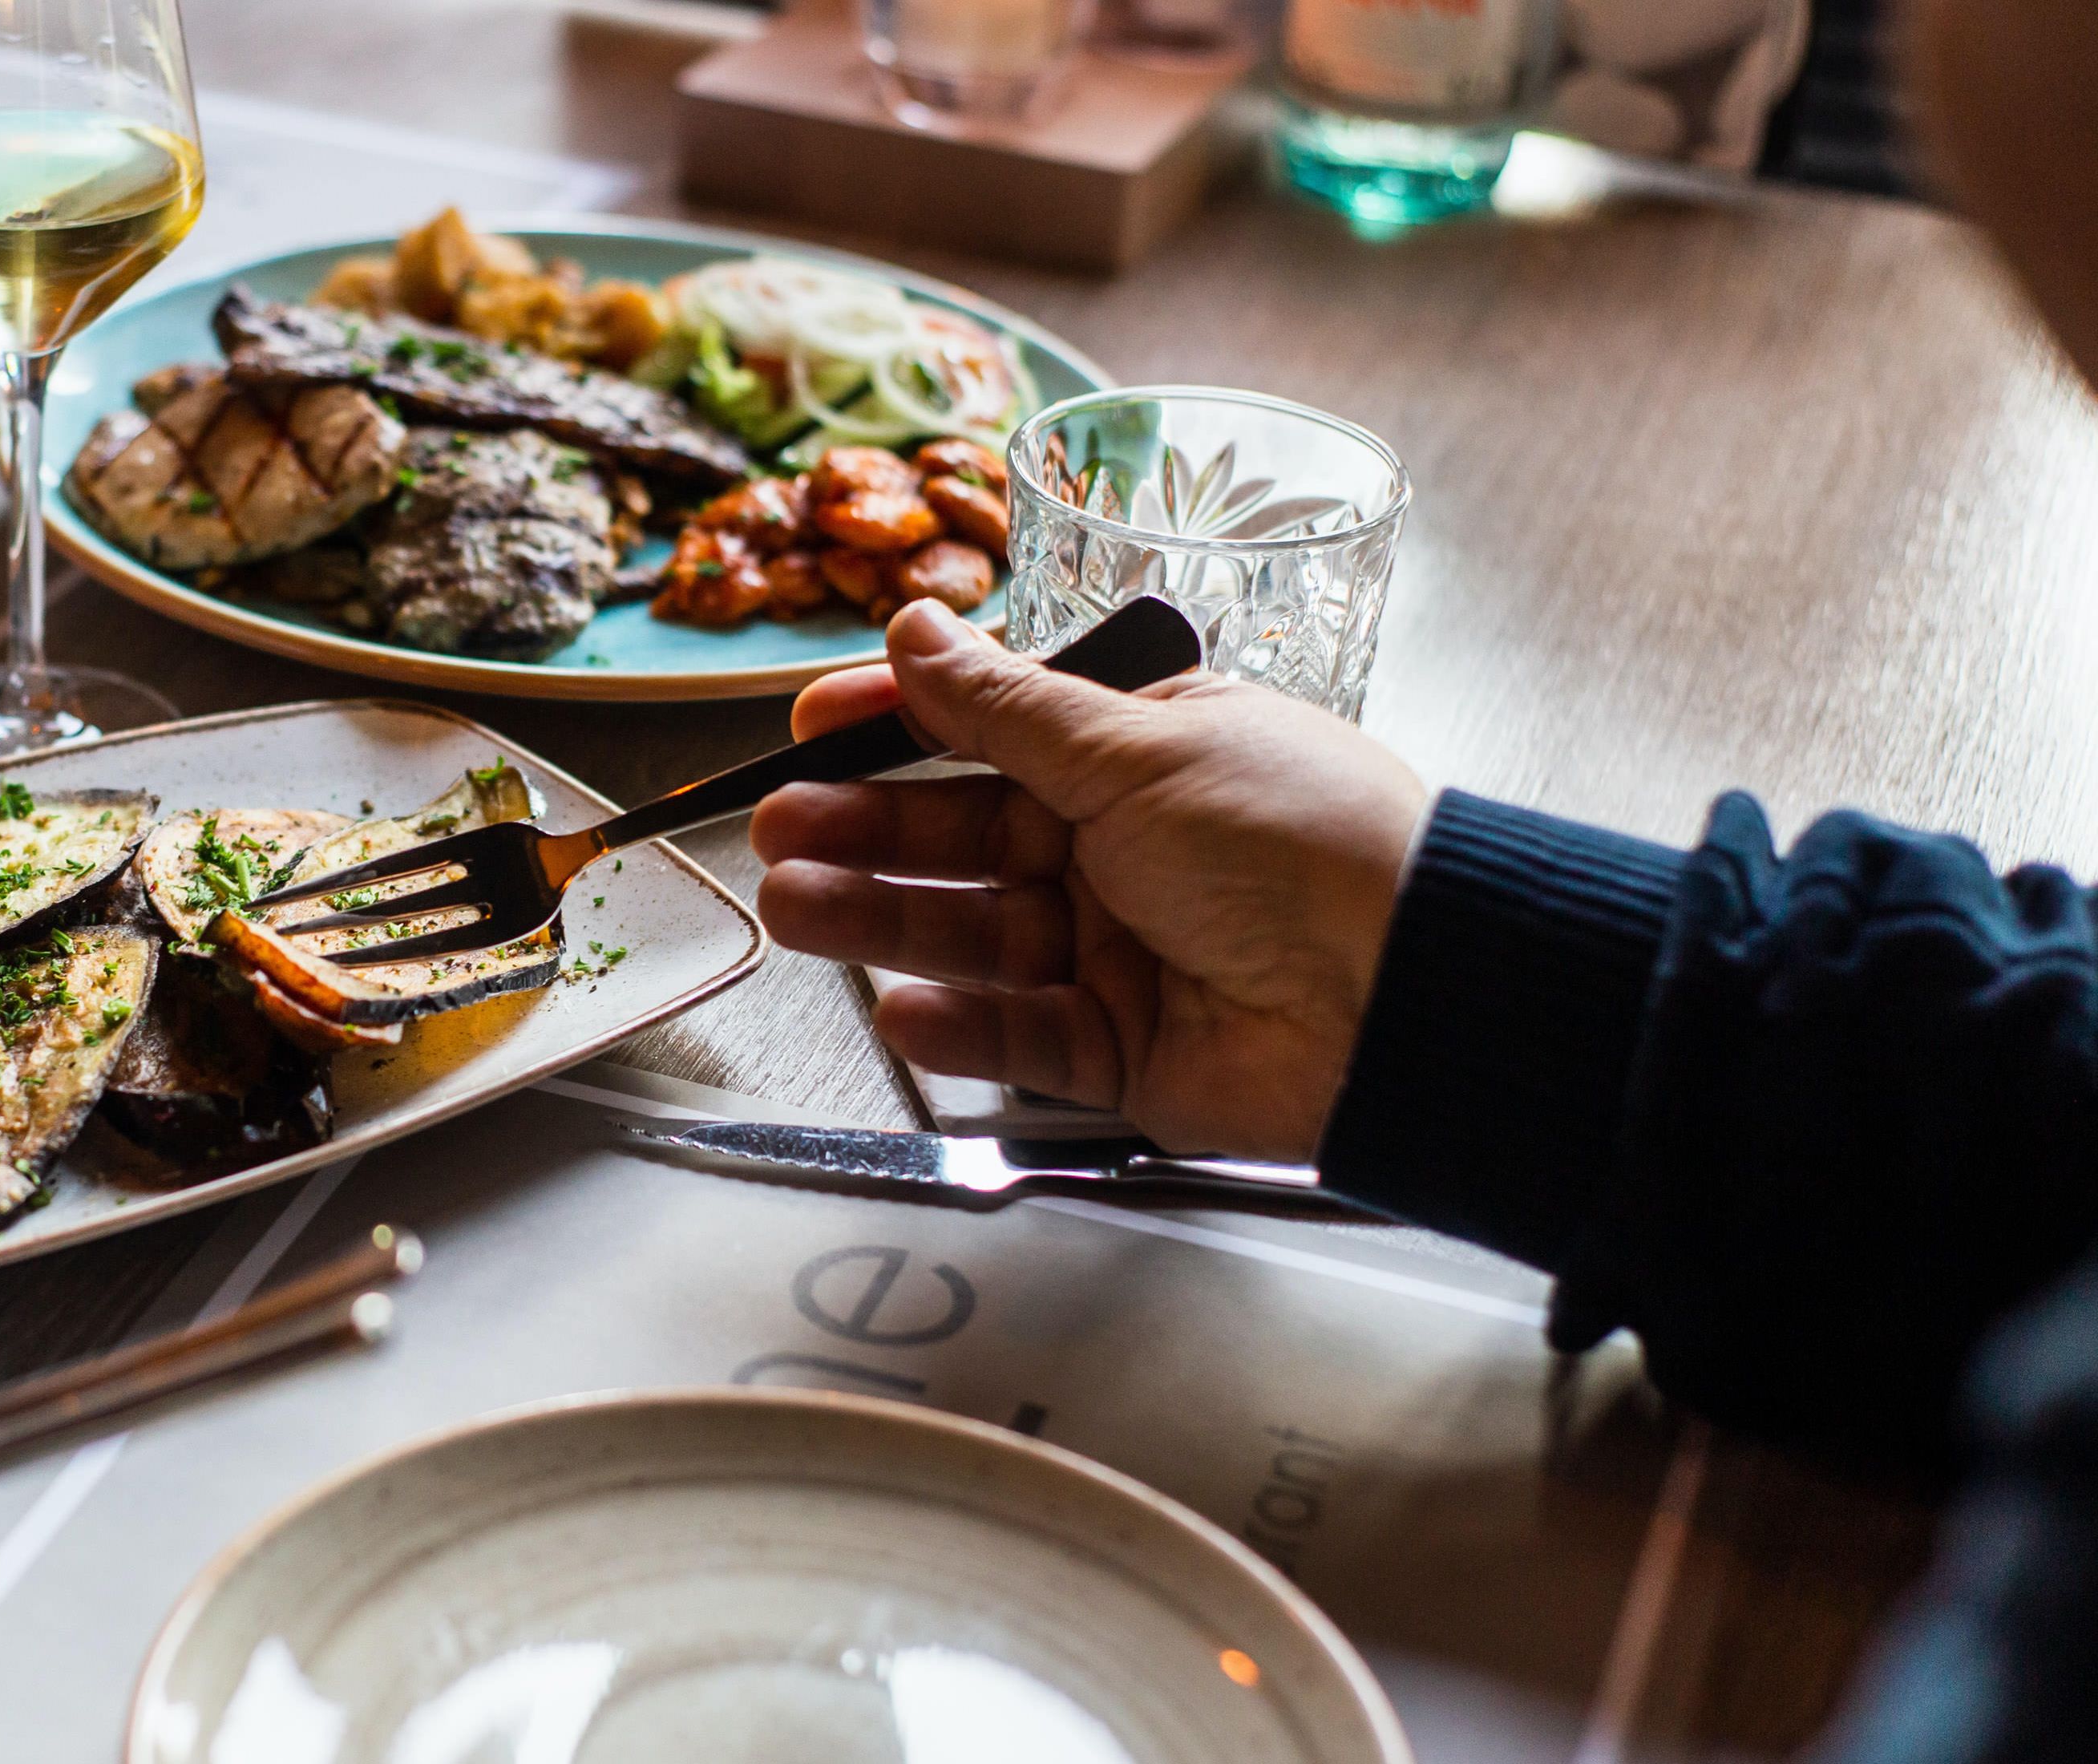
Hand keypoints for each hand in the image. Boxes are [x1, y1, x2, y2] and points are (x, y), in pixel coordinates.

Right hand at [750, 601, 1428, 1160]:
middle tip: (778, 828)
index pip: (990, 728)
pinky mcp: (1124, 1053)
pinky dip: (960, 1028)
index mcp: (1138, 752)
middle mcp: (1123, 847)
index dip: (896, 724)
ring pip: (972, 936)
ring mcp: (1119, 952)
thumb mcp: (1139, 746)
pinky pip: (1020, 1039)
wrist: (1408, 995)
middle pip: (963, 836)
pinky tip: (903, 1009)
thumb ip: (1006, 706)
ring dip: (881, 921)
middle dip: (865, 830)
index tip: (809, 725)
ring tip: (797, 906)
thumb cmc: (1303, 841)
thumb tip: (917, 630)